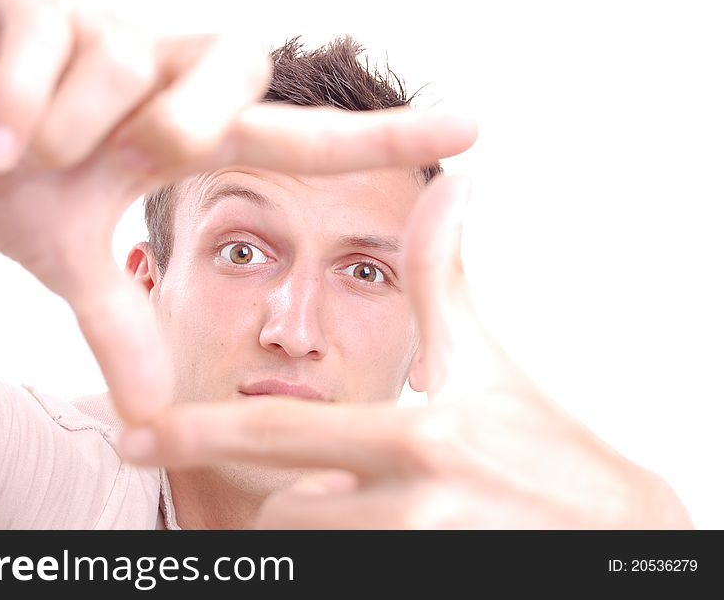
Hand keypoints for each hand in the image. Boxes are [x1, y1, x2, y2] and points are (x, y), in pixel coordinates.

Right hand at [0, 0, 476, 423]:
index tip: (470, 129)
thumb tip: (147, 411)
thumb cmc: (13, 180)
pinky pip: (48, 33)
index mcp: (186, 128)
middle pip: (234, 66)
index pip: (298, 134)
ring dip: (75, 127)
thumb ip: (116, 319)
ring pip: (130, 54)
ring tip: (24, 158)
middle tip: (150, 153)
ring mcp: (97, 24)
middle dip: (196, 118)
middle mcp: (160, 67)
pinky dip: (20, 96)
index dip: (381, 136)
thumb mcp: (70, 257)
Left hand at [121, 175, 692, 527]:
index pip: (277, 437)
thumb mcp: (483, 357)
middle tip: (246, 467)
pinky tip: (384, 519)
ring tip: (358, 494)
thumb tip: (448, 183)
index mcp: (413, 440)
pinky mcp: (423, 578)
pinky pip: (338, 564)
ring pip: (304, 540)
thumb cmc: (540, 439)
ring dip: (312, 515)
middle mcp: (408, 508)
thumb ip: (443, 277)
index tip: (132, 432)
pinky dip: (340, 541)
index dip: (195, 433)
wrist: (612, 527)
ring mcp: (413, 554)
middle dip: (264, 486)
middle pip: (280, 509)